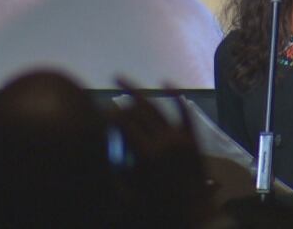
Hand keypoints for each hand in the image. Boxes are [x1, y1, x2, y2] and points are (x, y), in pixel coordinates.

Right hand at [112, 77, 212, 226]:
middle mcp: (164, 139)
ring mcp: (180, 136)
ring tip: (123, 80)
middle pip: (138, 110)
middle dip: (121, 99)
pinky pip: (184, 111)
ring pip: (157, 107)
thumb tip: (98, 155)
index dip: (107, 114)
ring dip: (139, 92)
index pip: (123, 124)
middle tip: (108, 90)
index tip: (96, 110)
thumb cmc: (160, 207)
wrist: (196, 212)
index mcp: (147, 154)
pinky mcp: (193, 137)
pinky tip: (165, 82)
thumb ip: (115, 173)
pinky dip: (176, 96)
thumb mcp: (132, 194)